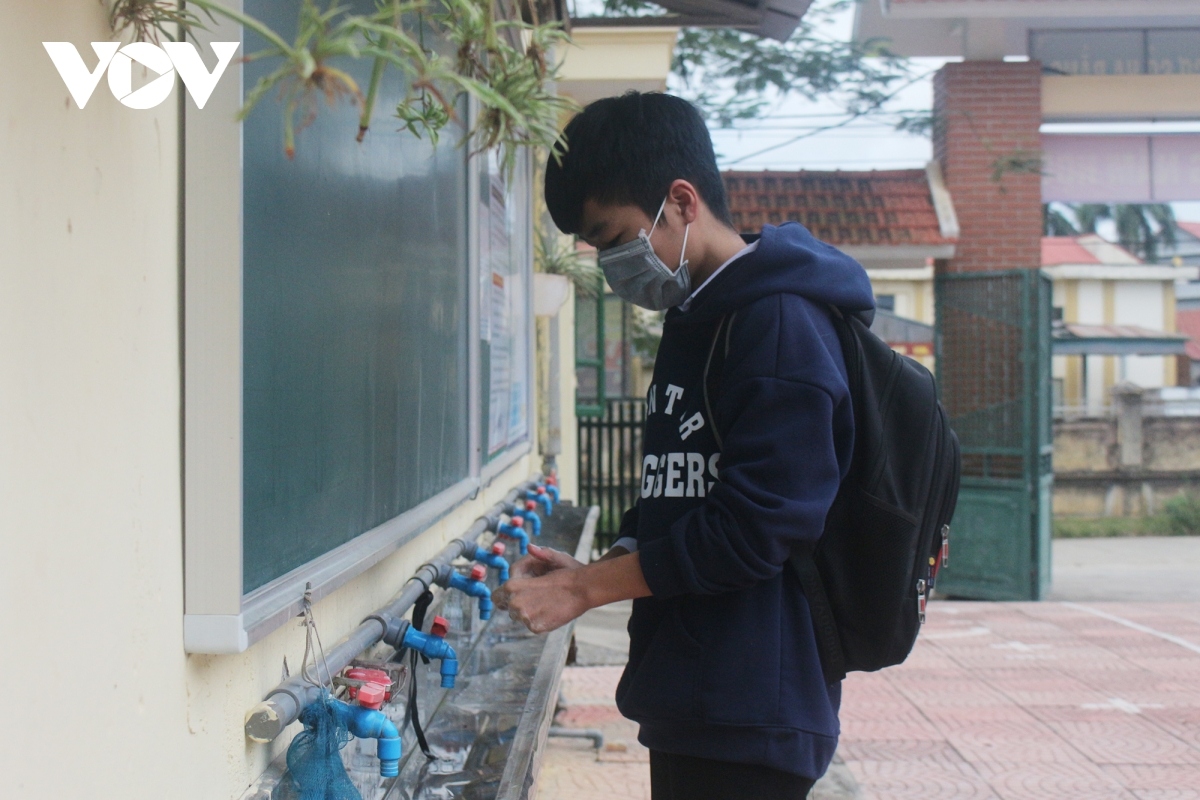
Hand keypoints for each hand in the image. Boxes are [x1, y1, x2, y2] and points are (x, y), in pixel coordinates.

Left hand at [493, 551, 651, 634]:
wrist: (584, 589)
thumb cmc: (568, 572)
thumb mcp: (552, 558)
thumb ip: (537, 555)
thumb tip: (530, 547)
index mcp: (512, 586)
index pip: (496, 597)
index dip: (505, 596)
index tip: (514, 595)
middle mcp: (515, 603)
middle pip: (508, 609)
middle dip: (519, 603)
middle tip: (536, 597)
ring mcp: (525, 617)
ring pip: (520, 618)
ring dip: (528, 613)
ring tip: (545, 603)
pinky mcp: (536, 627)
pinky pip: (532, 625)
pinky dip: (539, 621)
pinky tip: (550, 611)